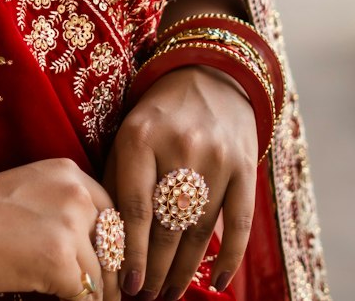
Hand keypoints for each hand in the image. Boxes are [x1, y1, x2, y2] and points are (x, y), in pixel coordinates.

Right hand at [0, 157, 121, 300]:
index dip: (110, 244)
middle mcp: (75, 193)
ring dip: (96, 294)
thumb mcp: (31, 192)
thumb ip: (66, 208)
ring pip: (103, 275)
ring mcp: (70, 226)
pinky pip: (87, 296)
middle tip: (107, 294)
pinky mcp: (62, 261)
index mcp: (68, 172)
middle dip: (111, 273)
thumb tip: (98, 248)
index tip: (109, 265)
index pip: (111, 211)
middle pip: (113, 243)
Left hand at [104, 67, 257, 297]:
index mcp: (140, 137)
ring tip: (171, 293)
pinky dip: (229, 258)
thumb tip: (109, 237)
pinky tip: (217, 282)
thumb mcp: (127, 133)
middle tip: (147, 295)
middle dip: (156, 268)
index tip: (127, 285)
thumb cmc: (157, 114)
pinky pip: (238, 222)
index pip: (136, 208)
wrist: (208, 76)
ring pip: (200, 230)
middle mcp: (179, 147)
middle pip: (168, 226)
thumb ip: (118, 179)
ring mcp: (215, 158)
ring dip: (186, 269)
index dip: (132, 252)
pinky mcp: (244, 166)